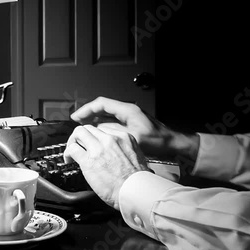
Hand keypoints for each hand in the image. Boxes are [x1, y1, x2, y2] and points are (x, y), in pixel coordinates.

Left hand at [63, 125, 150, 209]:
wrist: (134, 191)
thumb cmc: (137, 180)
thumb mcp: (137, 156)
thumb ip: (124, 150)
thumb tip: (115, 153)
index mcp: (123, 137)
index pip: (102, 129)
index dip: (93, 136)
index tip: (91, 143)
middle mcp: (110, 139)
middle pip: (89, 128)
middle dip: (81, 136)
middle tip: (78, 145)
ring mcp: (98, 148)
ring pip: (79, 133)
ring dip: (72, 141)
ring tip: (72, 151)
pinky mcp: (88, 160)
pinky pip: (72, 149)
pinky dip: (67, 153)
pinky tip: (69, 160)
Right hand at [71, 97, 199, 160]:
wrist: (173, 145)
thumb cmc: (160, 141)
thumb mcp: (136, 138)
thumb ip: (117, 134)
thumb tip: (99, 133)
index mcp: (128, 110)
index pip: (102, 104)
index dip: (87, 109)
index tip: (76, 116)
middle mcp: (127, 111)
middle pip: (102, 108)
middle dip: (88, 114)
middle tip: (76, 122)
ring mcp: (129, 118)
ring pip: (106, 115)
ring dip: (94, 120)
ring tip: (83, 128)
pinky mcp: (130, 126)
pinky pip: (111, 123)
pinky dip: (102, 126)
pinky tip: (96, 134)